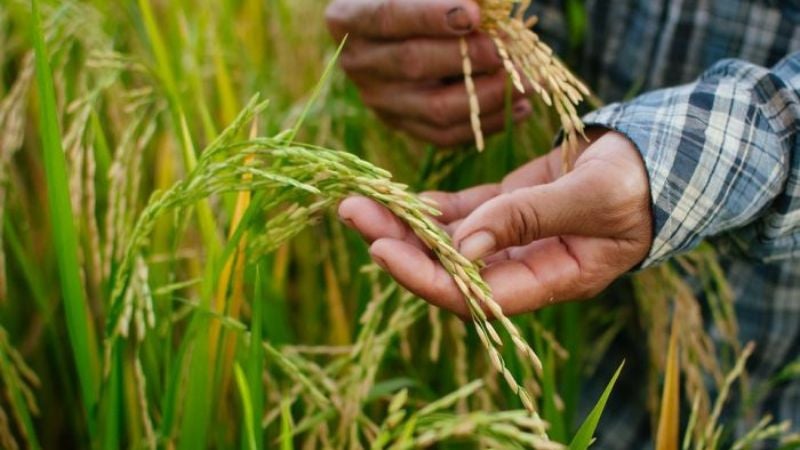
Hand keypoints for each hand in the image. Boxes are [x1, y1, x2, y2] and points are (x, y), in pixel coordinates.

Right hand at [325, 0, 531, 145]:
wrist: (400, 26)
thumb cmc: (415, 0)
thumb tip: (486, 5)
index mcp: (349, 17)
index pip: (389, 15)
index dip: (431, 16)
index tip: (474, 14)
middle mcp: (357, 62)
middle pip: (413, 63)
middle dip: (469, 56)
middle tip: (509, 48)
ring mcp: (379, 100)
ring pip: (435, 108)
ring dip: (488, 95)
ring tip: (527, 80)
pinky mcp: (403, 125)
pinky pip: (446, 135)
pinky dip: (488, 122)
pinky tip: (521, 106)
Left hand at [338, 130, 652, 315]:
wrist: (655, 159)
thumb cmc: (639, 183)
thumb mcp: (592, 198)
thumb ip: (529, 219)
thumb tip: (465, 245)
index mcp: (551, 279)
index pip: (476, 296)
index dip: (426, 277)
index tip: (381, 249)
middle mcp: (524, 268)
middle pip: (450, 269)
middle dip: (400, 245)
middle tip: (353, 213)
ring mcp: (513, 240)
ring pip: (449, 241)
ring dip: (405, 223)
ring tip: (359, 200)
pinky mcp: (507, 210)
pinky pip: (461, 215)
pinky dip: (430, 208)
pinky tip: (399, 198)